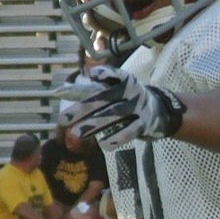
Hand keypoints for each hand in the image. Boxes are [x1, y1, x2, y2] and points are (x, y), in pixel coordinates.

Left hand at [56, 65, 185, 147]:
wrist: (160, 111)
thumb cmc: (126, 100)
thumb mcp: (112, 90)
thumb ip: (87, 91)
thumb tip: (60, 91)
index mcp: (123, 79)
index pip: (111, 75)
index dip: (102, 73)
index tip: (89, 74)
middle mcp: (131, 91)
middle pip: (104, 99)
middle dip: (82, 108)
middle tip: (63, 119)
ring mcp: (138, 107)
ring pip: (114, 115)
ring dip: (94, 125)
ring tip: (76, 134)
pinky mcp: (144, 124)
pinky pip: (130, 131)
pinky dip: (117, 138)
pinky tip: (104, 145)